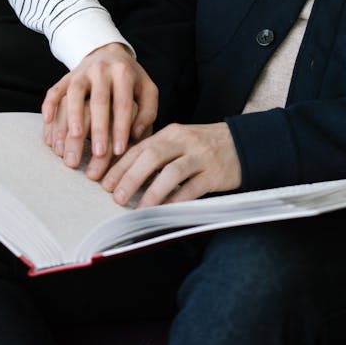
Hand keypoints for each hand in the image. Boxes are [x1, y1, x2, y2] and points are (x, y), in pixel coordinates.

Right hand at [41, 44, 157, 174]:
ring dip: (72, 116)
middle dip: (98, 128)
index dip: (121, 127)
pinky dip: (49, 105)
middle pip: (99, 100)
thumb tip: (135, 134)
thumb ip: (148, 112)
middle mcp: (101, 70)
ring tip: (72, 139)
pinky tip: (47, 122)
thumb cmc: (130, 80)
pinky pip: (55, 90)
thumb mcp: (147, 90)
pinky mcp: (66, 77)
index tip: (120, 150)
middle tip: (98, 154)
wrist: (109, 53)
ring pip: (74, 93)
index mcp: (123, 73)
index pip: (122, 103)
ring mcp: (81, 72)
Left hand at [101, 122, 241, 208]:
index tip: (103, 183)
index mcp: (171, 132)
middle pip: (152, 157)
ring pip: (171, 173)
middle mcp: (184, 141)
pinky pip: (192, 188)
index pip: (140, 147)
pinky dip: (176, 201)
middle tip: (116, 198)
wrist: (242, 143)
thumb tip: (125, 176)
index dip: (120, 166)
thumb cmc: (203, 146)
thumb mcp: (180, 141)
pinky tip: (164, 212)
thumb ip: (157, 153)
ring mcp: (201, 157)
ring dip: (151, 193)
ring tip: (138, 210)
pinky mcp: (215, 174)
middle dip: (130, 178)